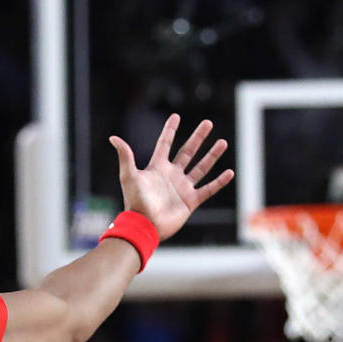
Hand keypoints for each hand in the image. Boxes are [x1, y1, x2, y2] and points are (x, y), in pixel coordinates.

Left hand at [108, 114, 233, 239]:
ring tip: (223, 142)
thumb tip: (113, 137)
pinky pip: (208, 189)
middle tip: (208, 123)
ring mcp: (182, 188)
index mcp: (157, 168)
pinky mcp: (190, 201)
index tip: (176, 116)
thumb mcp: (129, 176)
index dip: (170, 130)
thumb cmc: (135, 201)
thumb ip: (125, 156)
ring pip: (201, 168)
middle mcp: (171, 175)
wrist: (145, 225)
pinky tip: (229, 172)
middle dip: (198, 137)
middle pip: (187, 152)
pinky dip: (219, 182)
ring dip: (212, 155)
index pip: (165, 144)